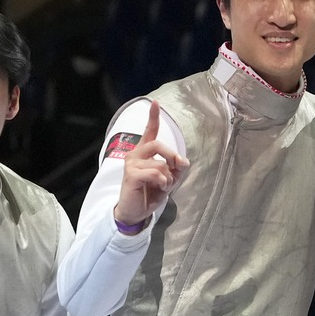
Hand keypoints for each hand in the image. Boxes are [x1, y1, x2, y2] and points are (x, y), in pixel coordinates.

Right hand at [112, 101, 188, 227]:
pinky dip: (162, 182)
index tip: (156, 103)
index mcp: (143, 152)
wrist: (135, 212)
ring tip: (163, 187)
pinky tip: (159, 189)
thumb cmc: (150, 193)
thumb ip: (176, 168)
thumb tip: (183, 161)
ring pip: (159, 163)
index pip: (149, 131)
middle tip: (177, 168)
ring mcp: (131, 164)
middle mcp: (135, 154)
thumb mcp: (168, 180)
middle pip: (158, 144)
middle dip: (172, 156)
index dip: (153, 117)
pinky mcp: (131, 175)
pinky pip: (155, 173)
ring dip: (168, 177)